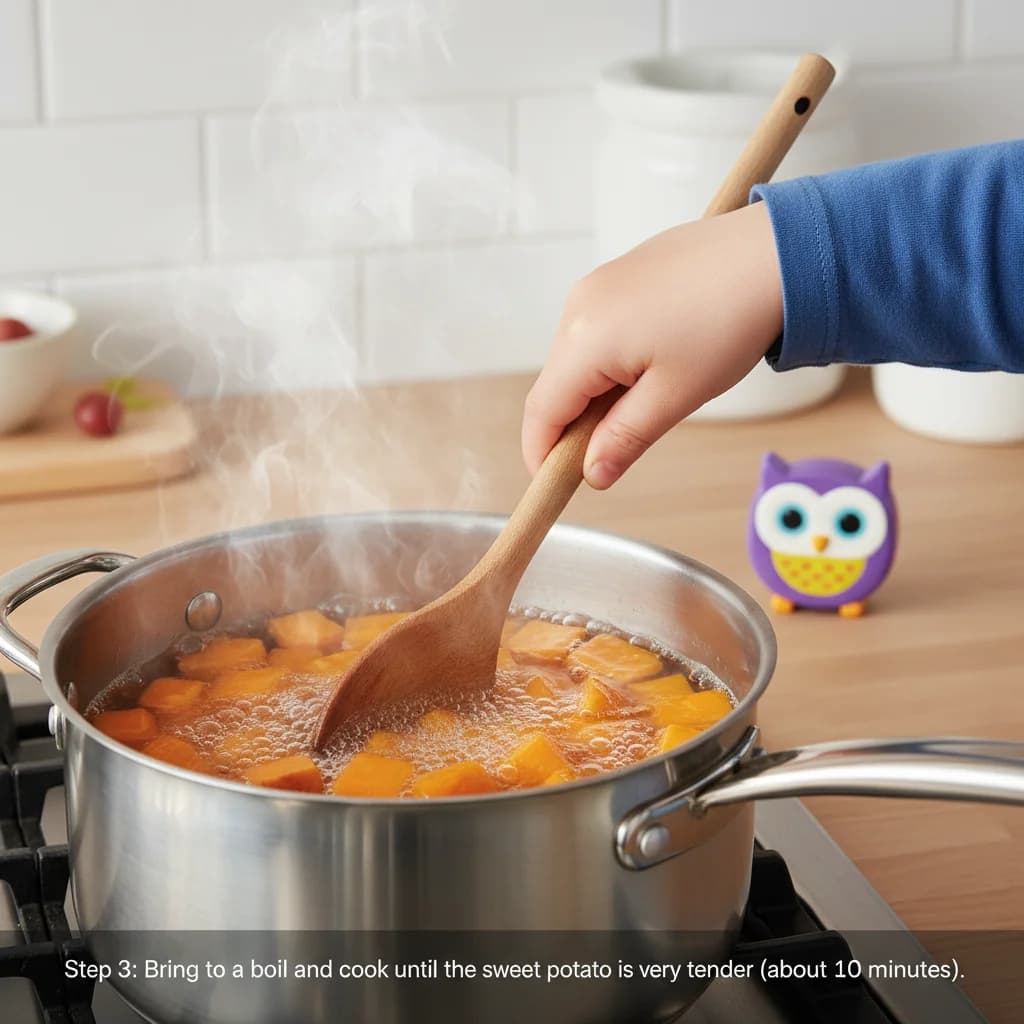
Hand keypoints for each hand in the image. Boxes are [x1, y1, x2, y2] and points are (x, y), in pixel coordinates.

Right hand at [522, 202, 782, 487]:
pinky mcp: (615, 278)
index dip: (542, 456)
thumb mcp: (676, 396)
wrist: (775, 252)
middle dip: (573, 428)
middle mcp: (578, 307)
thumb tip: (593, 473)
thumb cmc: (731, 318)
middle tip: (612, 455)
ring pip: (575, 361)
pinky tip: (651, 369)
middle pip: (555, 386)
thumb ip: (624, 439)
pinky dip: (608, 365)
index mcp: (585, 339)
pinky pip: (594, 333)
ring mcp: (595, 287)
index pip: (543, 413)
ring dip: (594, 396)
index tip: (554, 487)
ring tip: (648, 404)